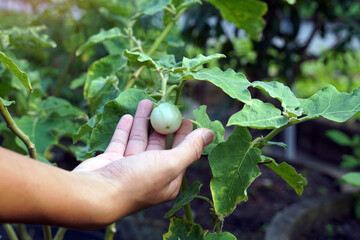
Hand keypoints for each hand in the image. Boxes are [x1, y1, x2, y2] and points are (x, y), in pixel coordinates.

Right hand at [72, 99, 213, 225]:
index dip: (184, 135)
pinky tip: (127, 116)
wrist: (95, 194)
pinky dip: (124, 129)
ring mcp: (129, 168)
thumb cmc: (137, 180)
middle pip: (159, 145)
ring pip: (139, 140)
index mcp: (167, 179)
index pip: (180, 153)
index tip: (185, 117)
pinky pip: (120, 142)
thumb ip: (190, 148)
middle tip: (166, 106)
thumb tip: (211, 134)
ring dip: (143, 121)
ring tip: (147, 101)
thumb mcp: (170, 163)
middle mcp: (149, 174)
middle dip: (163, 124)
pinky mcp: (111, 162)